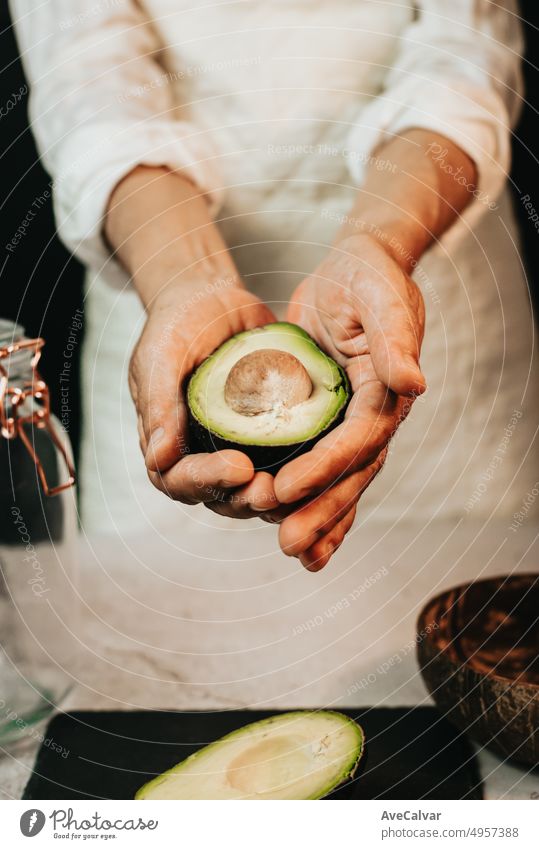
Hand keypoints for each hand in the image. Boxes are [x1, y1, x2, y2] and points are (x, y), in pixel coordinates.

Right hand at [129, 280, 279, 517]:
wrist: (212, 300)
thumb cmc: (178, 326)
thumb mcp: (161, 357)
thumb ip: (158, 406)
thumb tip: (158, 458)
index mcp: (166, 441)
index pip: (178, 479)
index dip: (207, 480)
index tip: (239, 467)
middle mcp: (200, 453)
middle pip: (217, 495)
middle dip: (244, 497)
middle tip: (272, 490)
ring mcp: (234, 447)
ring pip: (250, 489)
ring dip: (270, 495)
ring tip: (294, 486)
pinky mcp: (265, 436)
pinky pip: (280, 464)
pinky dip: (296, 474)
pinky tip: (319, 469)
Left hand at [265, 233, 425, 569]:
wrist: (356, 271)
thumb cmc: (368, 278)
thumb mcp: (380, 299)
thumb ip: (394, 340)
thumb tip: (414, 383)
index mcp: (387, 392)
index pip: (358, 439)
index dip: (324, 467)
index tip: (285, 488)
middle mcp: (374, 416)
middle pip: (351, 475)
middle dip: (320, 511)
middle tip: (286, 544)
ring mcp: (353, 424)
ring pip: (339, 483)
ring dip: (318, 520)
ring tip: (290, 552)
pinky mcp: (330, 423)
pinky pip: (325, 470)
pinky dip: (314, 502)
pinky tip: (294, 530)